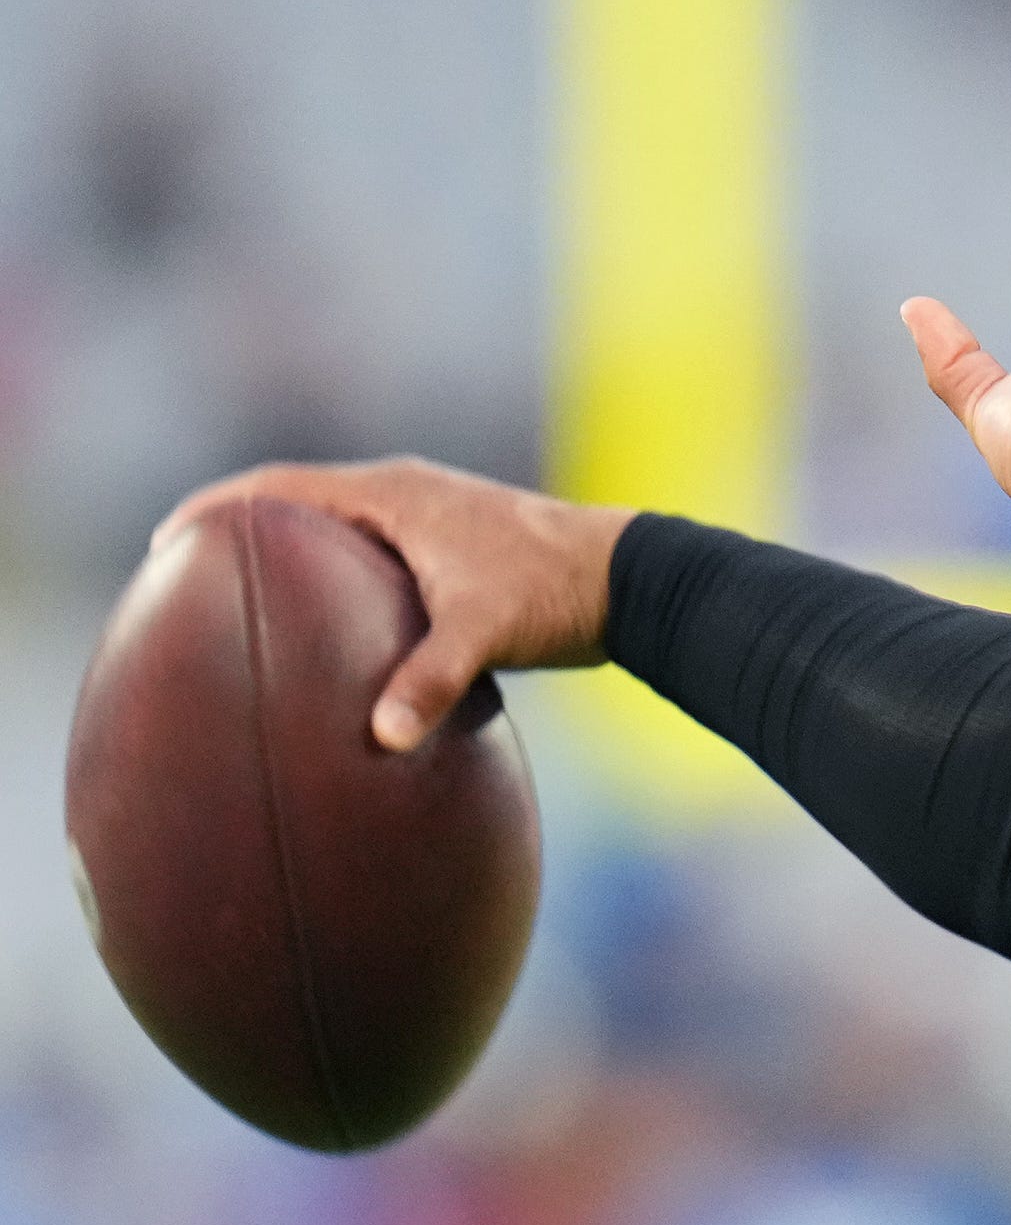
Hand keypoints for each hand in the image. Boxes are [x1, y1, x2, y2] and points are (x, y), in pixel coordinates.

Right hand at [152, 458, 633, 751]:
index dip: (218, 510)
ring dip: (291, 559)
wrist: (632, 579)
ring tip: (239, 606)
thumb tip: (380, 736)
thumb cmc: (556, 590)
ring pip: (337, 534)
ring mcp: (429, 521)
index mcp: (394, 494)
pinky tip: (324, 636)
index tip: (165, 541)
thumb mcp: (487, 631)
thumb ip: (431, 678)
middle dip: (243, 534)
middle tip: (184, 580)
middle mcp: (406, 496)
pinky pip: (371, 562)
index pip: (280, 489)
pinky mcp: (452, 553)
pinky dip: (336, 586)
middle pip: (299, 505)